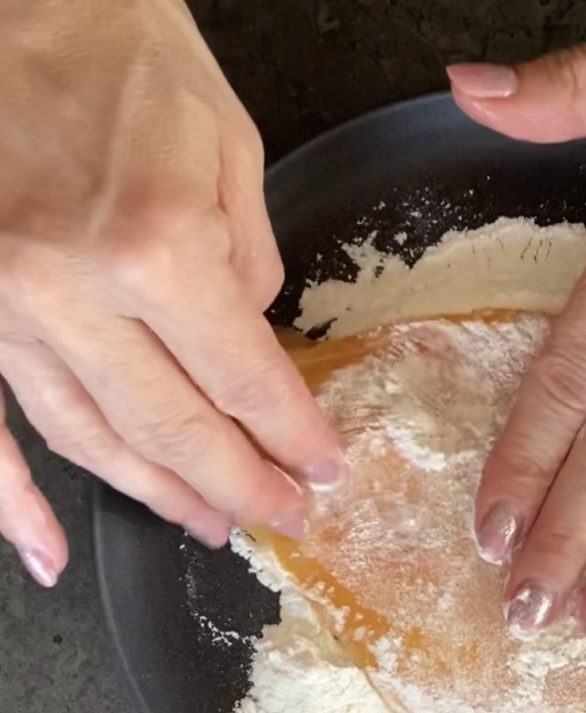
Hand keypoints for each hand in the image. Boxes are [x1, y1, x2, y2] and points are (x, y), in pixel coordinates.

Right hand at [0, 0, 343, 586]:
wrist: (6, 0)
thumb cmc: (119, 49)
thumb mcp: (230, 149)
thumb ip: (247, 263)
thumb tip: (249, 342)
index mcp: (153, 249)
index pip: (244, 380)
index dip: (292, 434)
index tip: (323, 468)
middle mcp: (68, 293)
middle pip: (174, 428)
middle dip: (239, 484)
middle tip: (283, 515)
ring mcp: (2, 307)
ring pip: (91, 438)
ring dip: (157, 493)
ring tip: (209, 524)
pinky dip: (12, 501)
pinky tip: (47, 554)